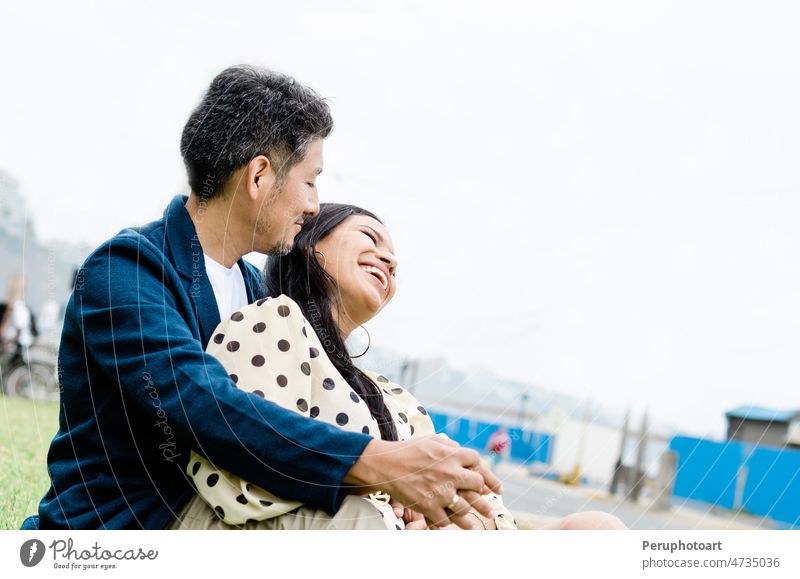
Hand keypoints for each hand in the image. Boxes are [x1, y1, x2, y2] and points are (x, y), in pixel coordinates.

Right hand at [344, 435, 503, 529]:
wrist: (384, 464)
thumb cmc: (407, 450)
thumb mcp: (431, 440)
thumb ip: (450, 445)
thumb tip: (462, 451)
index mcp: (451, 454)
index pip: (477, 462)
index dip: (485, 472)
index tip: (491, 485)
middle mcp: (450, 472)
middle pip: (477, 485)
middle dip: (483, 496)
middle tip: (488, 506)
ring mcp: (440, 491)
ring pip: (464, 508)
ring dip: (470, 516)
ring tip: (476, 524)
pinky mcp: (428, 506)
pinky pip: (445, 520)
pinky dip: (447, 523)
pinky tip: (449, 523)